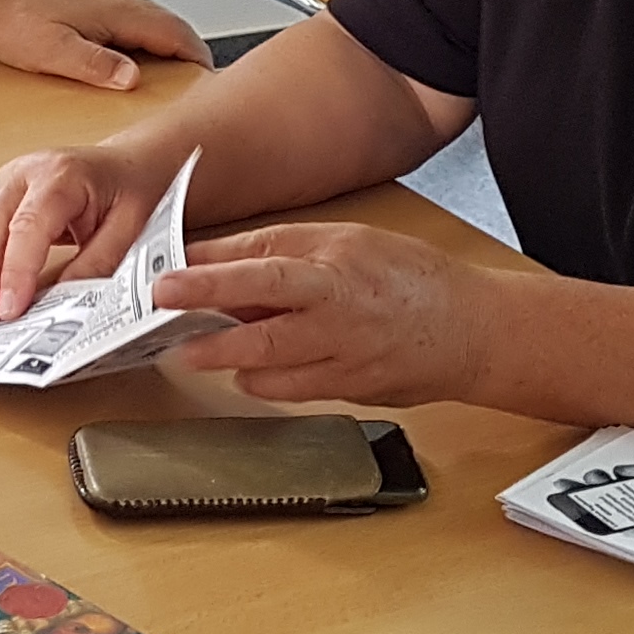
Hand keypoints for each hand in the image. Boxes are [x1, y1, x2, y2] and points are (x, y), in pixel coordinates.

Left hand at [0, 0, 207, 92]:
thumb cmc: (15, 21)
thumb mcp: (53, 52)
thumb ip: (95, 64)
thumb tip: (132, 78)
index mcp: (115, 12)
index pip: (174, 32)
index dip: (196, 57)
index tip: (209, 79)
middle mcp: (118, 1)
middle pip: (171, 26)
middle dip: (191, 53)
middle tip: (201, 82)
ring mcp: (109, 0)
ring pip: (156, 22)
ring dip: (172, 45)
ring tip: (179, 75)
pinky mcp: (96, 4)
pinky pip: (138, 21)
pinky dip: (152, 39)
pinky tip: (141, 58)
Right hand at [0, 143, 172, 324]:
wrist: (125, 165)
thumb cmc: (127, 192)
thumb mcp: (129, 229)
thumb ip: (97, 263)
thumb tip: (64, 302)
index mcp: (61, 176)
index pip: (28, 225)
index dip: (14, 270)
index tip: (9, 310)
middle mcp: (24, 172)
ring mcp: (1, 180)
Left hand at [158, 223, 493, 407]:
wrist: (472, 329)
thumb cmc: (411, 279)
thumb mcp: (348, 242)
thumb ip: (285, 253)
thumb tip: (218, 262)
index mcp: (337, 261)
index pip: (262, 260)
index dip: (209, 270)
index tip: (166, 276)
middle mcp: (340, 307)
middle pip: (261, 310)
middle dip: (205, 313)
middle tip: (160, 314)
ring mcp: (346, 353)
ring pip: (271, 362)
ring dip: (225, 357)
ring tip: (191, 352)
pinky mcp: (352, 389)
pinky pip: (293, 391)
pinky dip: (263, 382)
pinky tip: (246, 372)